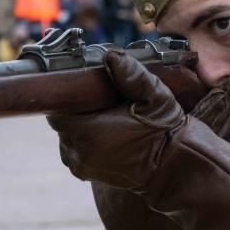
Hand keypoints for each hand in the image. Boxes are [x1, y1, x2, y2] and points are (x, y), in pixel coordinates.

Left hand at [47, 51, 229, 189]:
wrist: (171, 166)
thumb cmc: (163, 130)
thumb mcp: (154, 97)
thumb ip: (133, 76)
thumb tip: (112, 56)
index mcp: (90, 132)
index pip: (59, 110)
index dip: (71, 99)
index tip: (87, 93)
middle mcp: (80, 151)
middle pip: (61, 123)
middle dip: (75, 112)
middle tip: (99, 106)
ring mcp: (80, 165)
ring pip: (64, 136)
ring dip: (76, 128)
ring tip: (102, 121)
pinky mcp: (83, 173)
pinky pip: (71, 151)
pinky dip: (80, 142)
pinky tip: (100, 135)